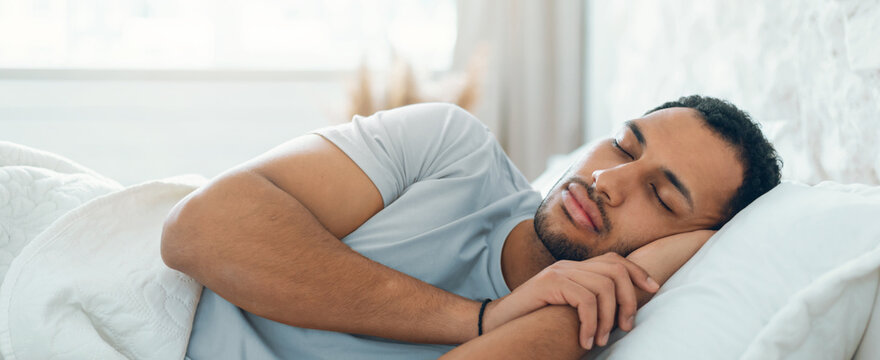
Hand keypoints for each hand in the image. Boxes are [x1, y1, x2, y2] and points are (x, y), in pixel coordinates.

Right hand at [483, 253, 659, 349]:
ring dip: (608, 319)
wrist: (496, 323)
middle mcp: (568, 266)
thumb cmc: (532, 322)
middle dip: (629, 300)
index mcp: (575, 269)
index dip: (638, 272)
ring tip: (600, 341)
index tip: (654, 289)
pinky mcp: (550, 283)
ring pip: (604, 287)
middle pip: (615, 271)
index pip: (614, 260)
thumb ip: (587, 304)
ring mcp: (559, 272)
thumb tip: (622, 313)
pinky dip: (591, 324)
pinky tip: (585, 341)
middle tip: (625, 328)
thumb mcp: (566, 310)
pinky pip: (585, 300)